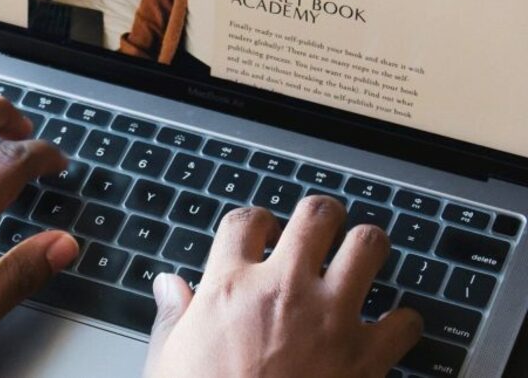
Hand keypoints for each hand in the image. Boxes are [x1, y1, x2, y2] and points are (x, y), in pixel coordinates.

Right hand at [144, 196, 423, 377]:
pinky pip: (405, 320)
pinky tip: (390, 328)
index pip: (245, 221)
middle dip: (322, 216)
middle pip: (316, 215)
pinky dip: (402, 323)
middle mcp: (284, 290)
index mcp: (229, 288)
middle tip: (322, 229)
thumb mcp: (169, 360)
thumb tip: (169, 286)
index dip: (256, 220)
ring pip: (369, 245)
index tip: (261, 232)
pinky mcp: (368, 356)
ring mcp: (331, 318)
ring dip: (366, 249)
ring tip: (360, 257)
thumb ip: (173, 316)